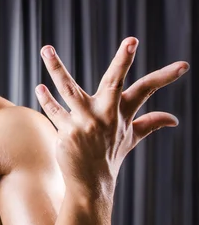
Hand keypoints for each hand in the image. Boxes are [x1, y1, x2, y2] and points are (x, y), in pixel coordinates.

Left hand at [35, 37, 189, 193]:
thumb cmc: (110, 156)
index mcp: (122, 113)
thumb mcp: (132, 138)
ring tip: (46, 49)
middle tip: (131, 41)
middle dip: (123, 61)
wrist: (91, 183)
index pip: (147, 90)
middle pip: (114, 82)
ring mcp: (85, 122)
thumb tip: (174, 120)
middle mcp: (105, 115)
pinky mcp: (67, 131)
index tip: (184, 65)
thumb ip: (150, 123)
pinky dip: (46, 99)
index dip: (165, 76)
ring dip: (56, 68)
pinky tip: (39, 88)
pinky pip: (53, 110)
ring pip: (69, 89)